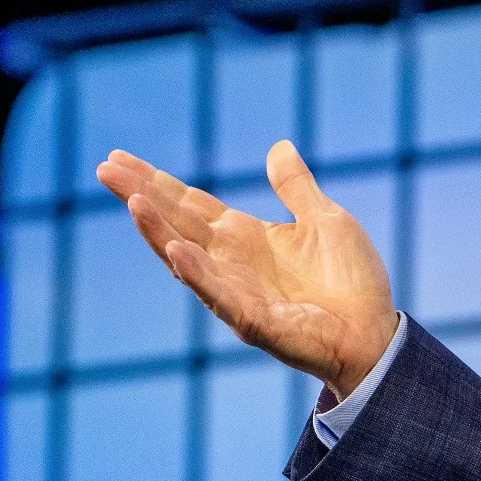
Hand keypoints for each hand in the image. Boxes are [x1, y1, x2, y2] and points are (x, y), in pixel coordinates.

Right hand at [96, 140, 397, 400]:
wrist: (376, 333)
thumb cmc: (351, 282)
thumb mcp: (327, 220)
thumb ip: (296, 188)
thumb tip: (279, 147)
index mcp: (246, 238)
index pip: (190, 204)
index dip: (156, 182)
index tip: (119, 158)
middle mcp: (231, 264)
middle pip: (177, 224)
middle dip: (142, 197)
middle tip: (105, 169)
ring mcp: (237, 293)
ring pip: (187, 258)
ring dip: (159, 232)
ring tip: (133, 202)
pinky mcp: (255, 322)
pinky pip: (220, 296)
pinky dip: (198, 274)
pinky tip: (177, 251)